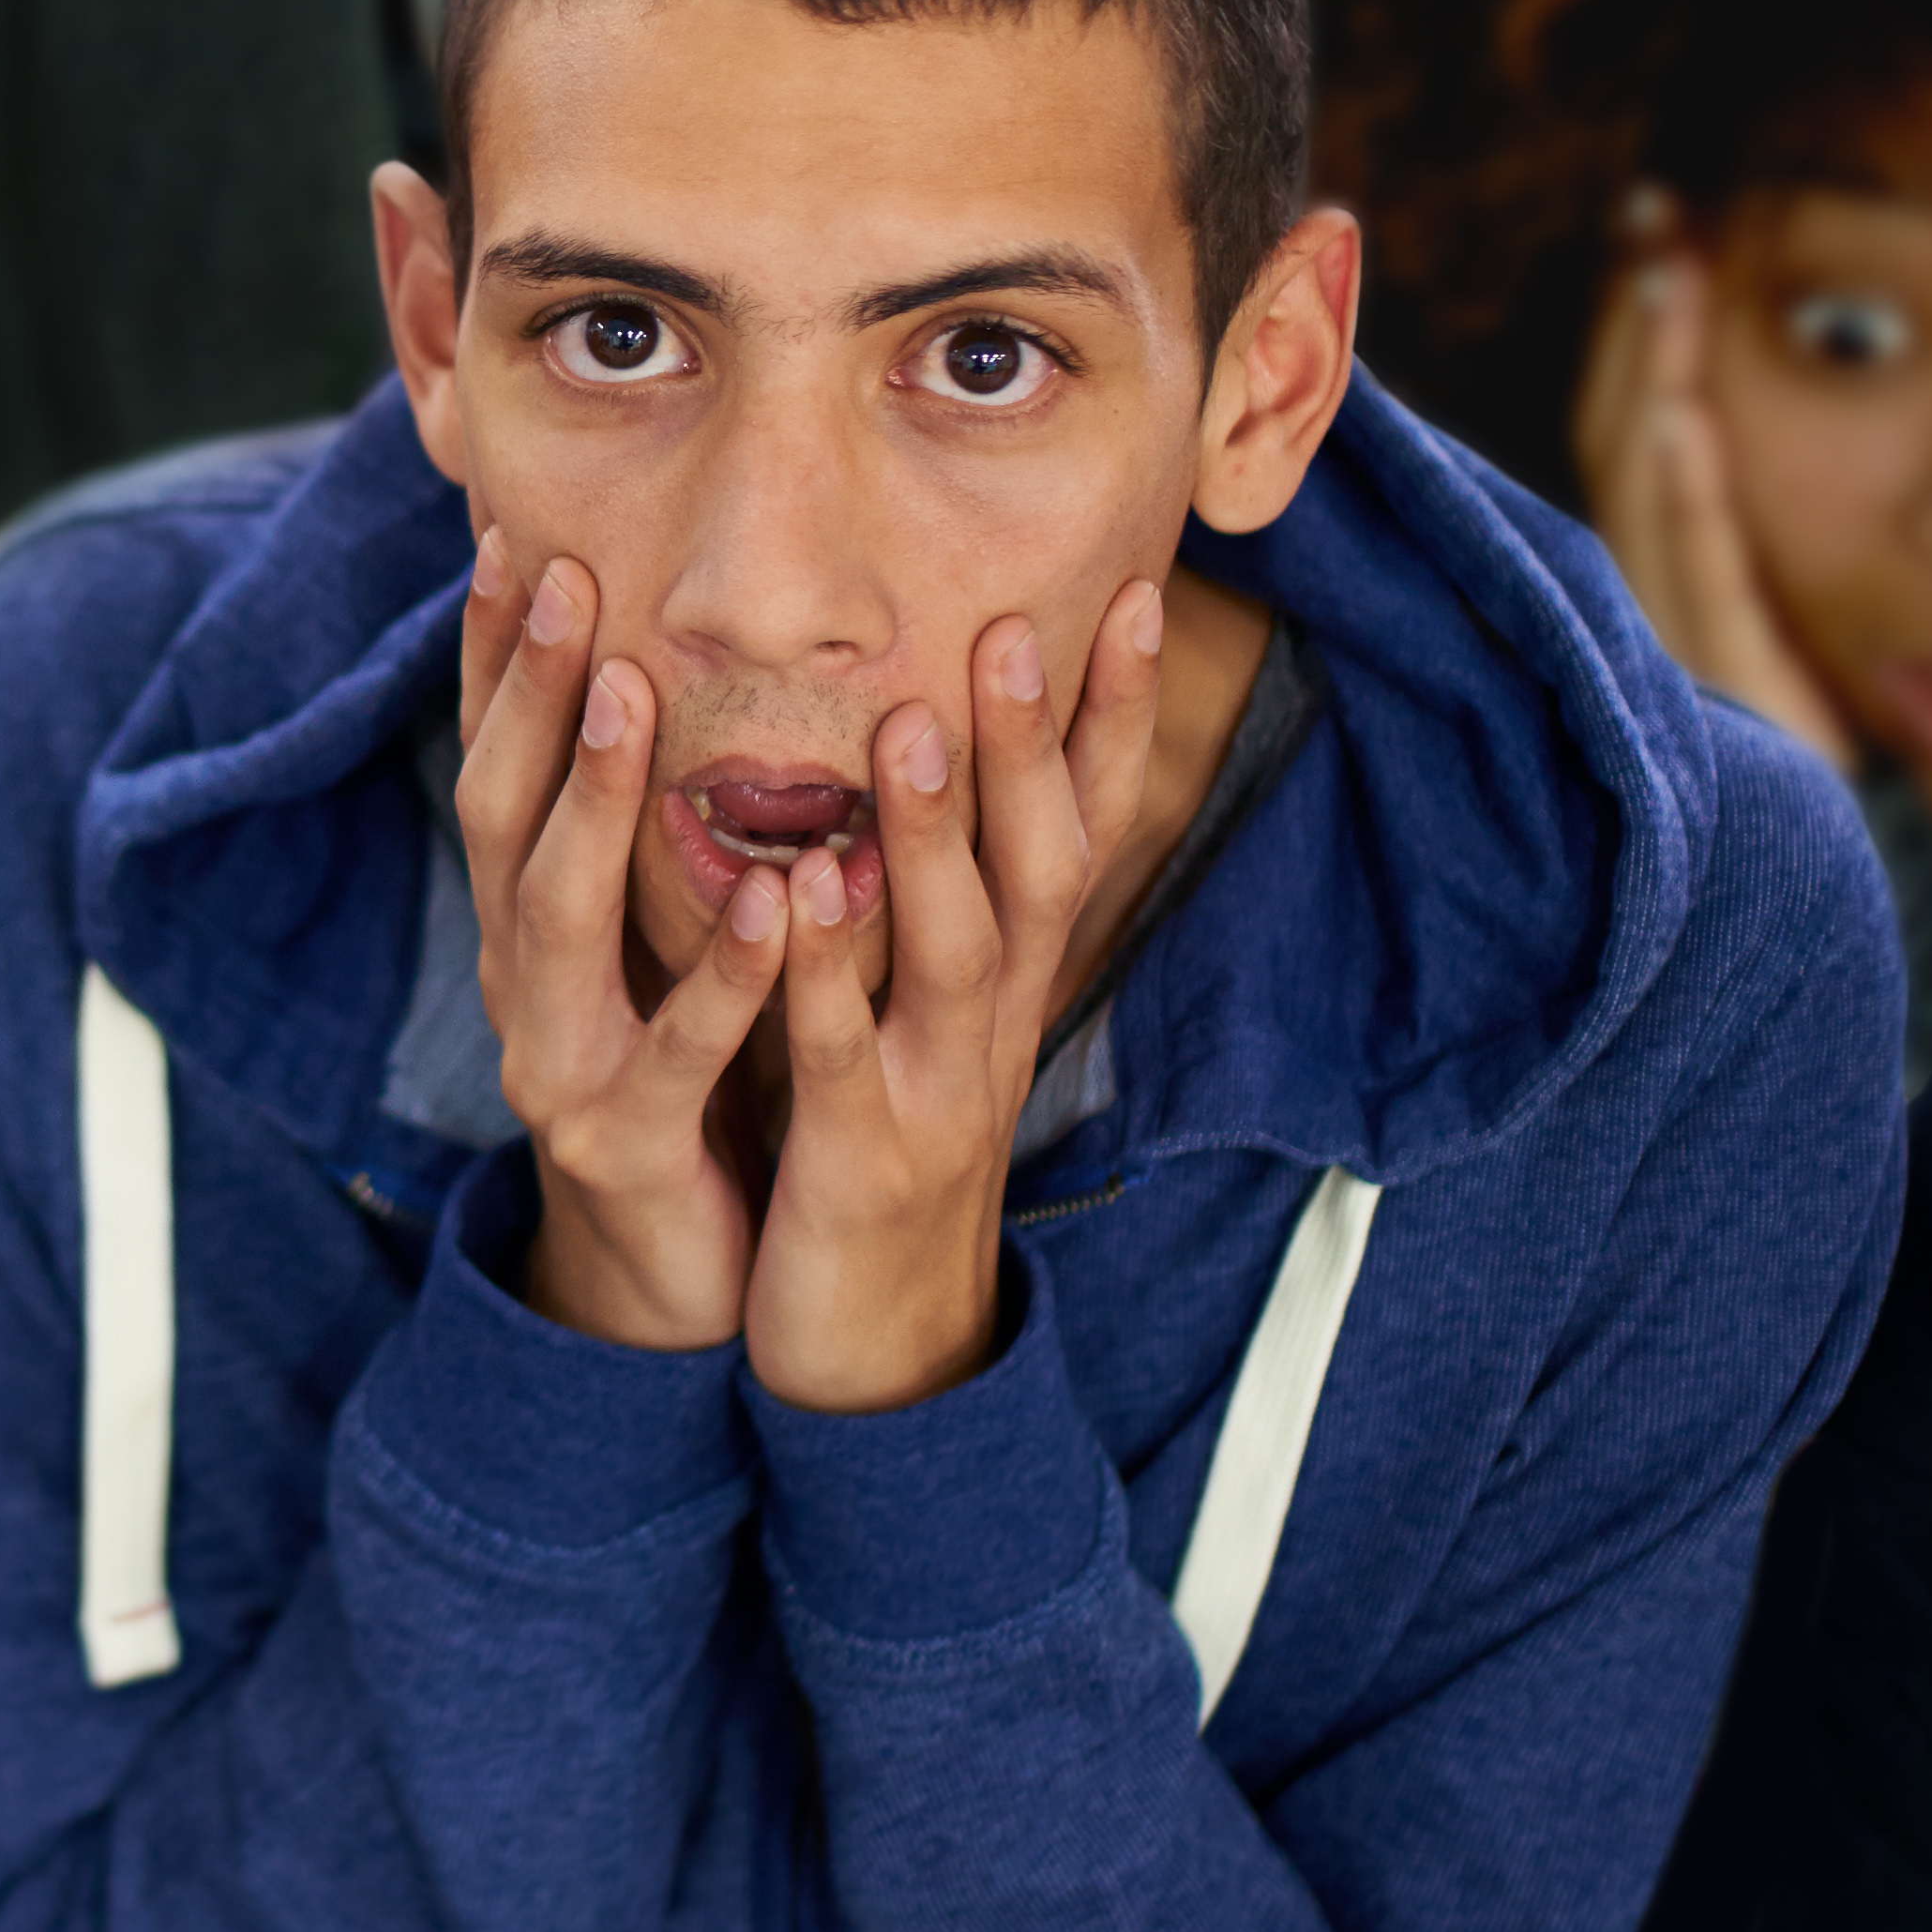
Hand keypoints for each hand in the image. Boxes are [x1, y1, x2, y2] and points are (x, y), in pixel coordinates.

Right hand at [456, 527, 788, 1355]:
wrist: (672, 1286)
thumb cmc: (678, 1083)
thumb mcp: (643, 951)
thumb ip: (639, 842)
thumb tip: (650, 680)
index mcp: (529, 926)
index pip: (497, 763)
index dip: (492, 657)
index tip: (507, 538)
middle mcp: (519, 978)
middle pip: (500, 815)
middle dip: (522, 691)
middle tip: (556, 574)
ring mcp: (559, 1062)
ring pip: (555, 916)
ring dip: (589, 797)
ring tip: (627, 693)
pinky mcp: (626, 1141)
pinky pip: (676, 1049)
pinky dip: (718, 971)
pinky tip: (767, 899)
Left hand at [742, 578, 1166, 1416]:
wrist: (876, 1340)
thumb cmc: (893, 1133)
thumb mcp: (937, 1005)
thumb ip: (949, 887)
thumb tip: (955, 742)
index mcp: (1015, 974)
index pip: (1088, 822)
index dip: (1115, 715)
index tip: (1135, 591)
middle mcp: (1000, 1020)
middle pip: (1045, 866)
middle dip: (1039, 743)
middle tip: (1027, 620)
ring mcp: (940, 1090)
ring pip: (959, 951)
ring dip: (944, 840)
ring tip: (920, 728)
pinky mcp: (861, 1158)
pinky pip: (843, 1058)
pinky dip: (824, 975)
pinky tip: (796, 895)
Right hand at [1577, 232, 1853, 772]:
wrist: (1821, 899)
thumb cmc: (1801, 758)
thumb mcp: (1762, 630)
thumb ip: (1720, 531)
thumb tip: (1700, 403)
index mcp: (1645, 595)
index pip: (1628, 444)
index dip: (1629, 342)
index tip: (1648, 241)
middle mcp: (1641, 618)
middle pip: (1622, 451)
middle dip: (1637, 334)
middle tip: (1655, 225)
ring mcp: (1680, 659)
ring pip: (1644, 500)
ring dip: (1652, 383)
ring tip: (1667, 282)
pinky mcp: (1733, 701)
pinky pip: (1704, 581)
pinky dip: (1688, 498)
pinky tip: (1684, 418)